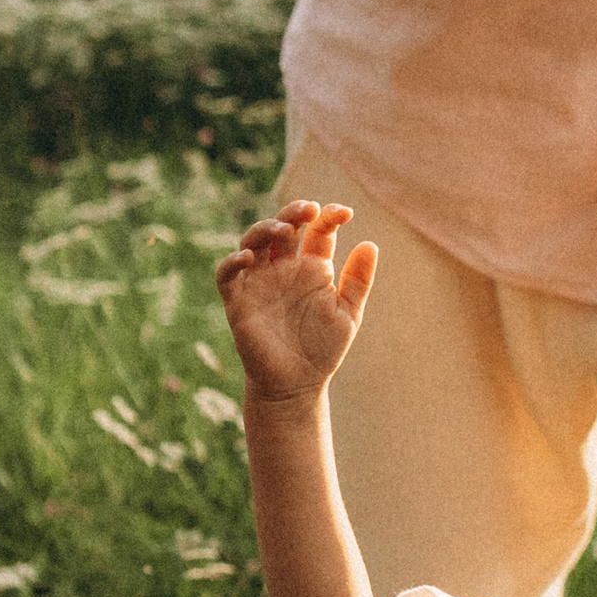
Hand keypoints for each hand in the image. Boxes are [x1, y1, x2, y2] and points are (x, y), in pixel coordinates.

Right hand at [215, 202, 377, 405]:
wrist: (296, 386)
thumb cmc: (322, 349)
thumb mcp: (348, 314)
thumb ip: (357, 281)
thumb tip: (369, 243)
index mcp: (311, 267)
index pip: (317, 230)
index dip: (329, 216)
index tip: (346, 213)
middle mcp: (283, 269)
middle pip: (283, 227)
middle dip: (293, 212)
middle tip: (309, 210)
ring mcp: (259, 282)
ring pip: (253, 241)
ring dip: (265, 228)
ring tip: (283, 229)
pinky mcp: (238, 301)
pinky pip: (227, 274)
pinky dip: (232, 261)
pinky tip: (248, 257)